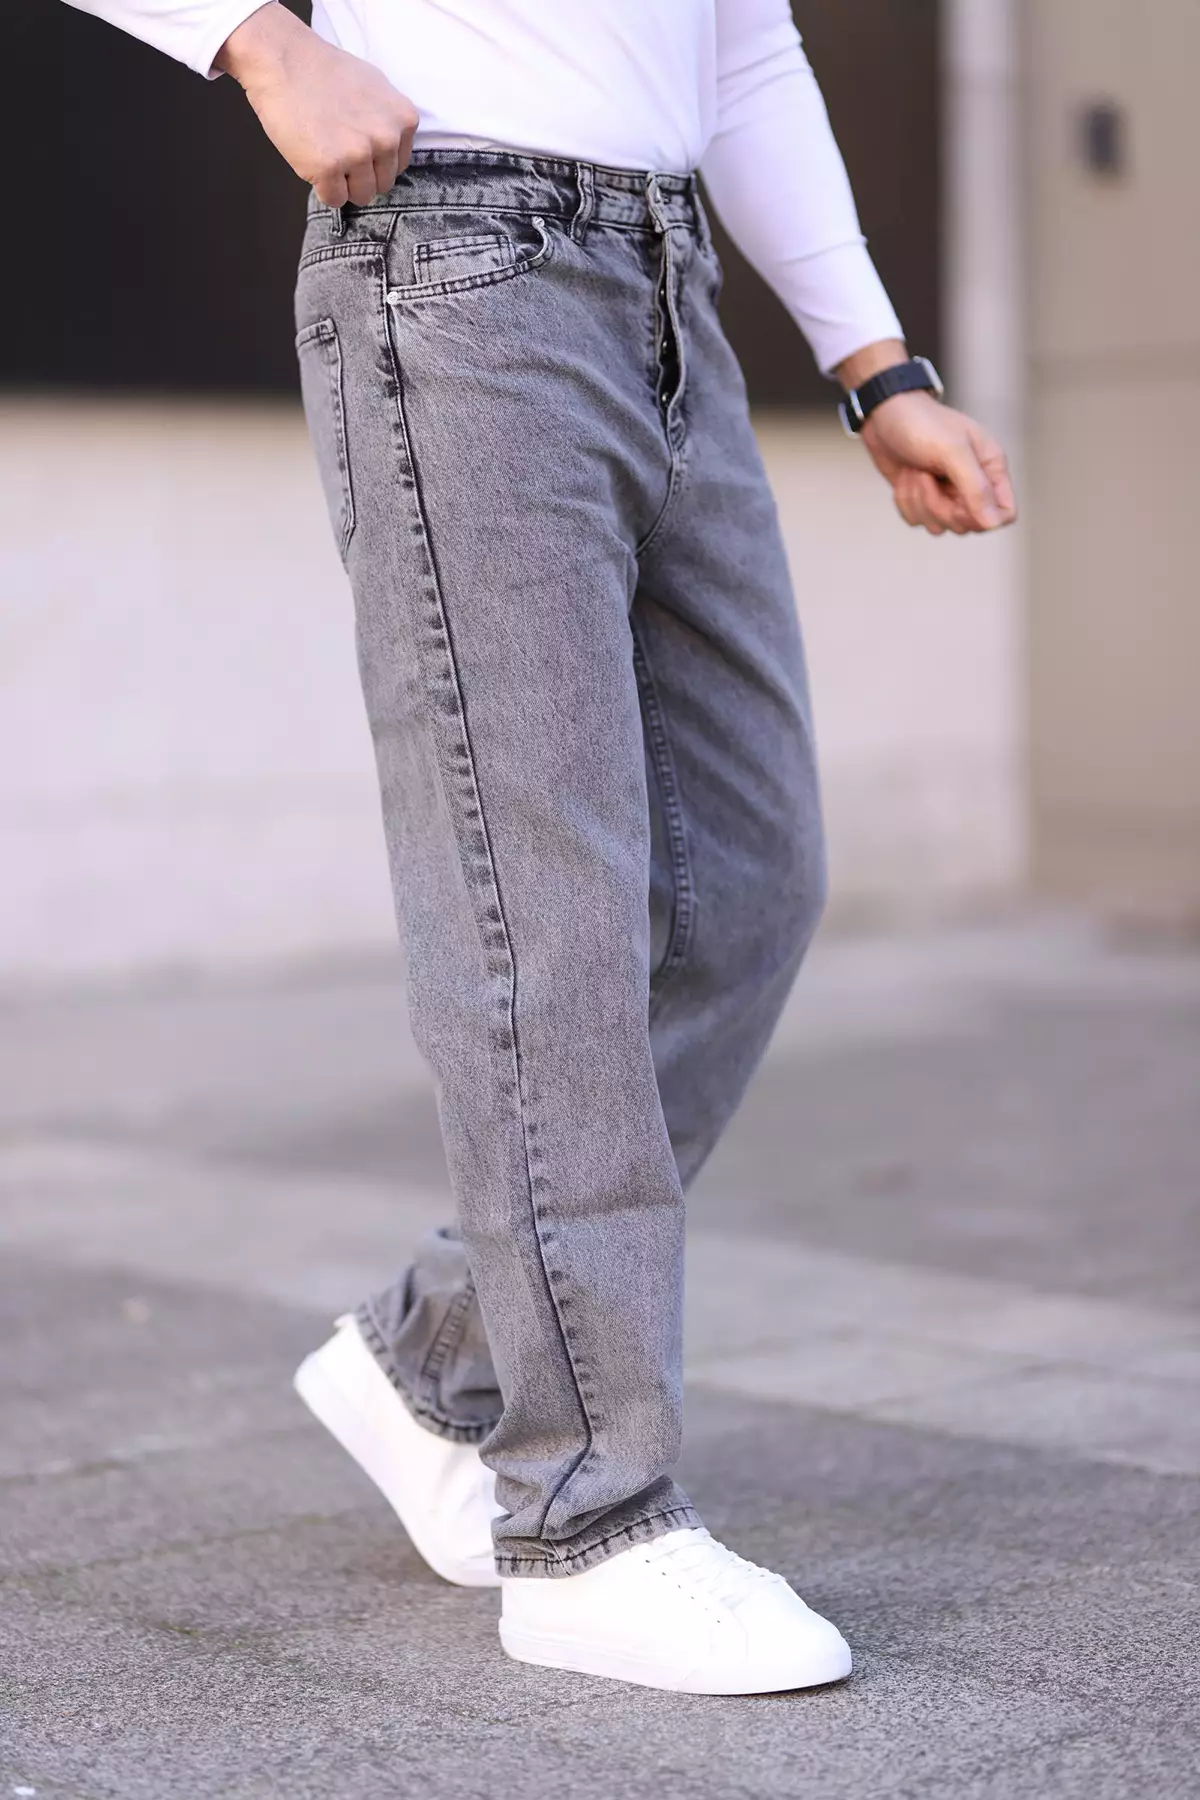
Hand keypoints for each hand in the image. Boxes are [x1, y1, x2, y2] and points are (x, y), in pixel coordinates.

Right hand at [216, 2, 418, 206]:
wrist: (282, 59)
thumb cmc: (323, 71)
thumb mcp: (375, 87)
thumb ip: (388, 121)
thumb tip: (393, 148)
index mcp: (403, 120)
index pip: (397, 164)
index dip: (373, 159)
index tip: (353, 141)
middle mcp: (386, 139)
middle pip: (382, 184)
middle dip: (360, 174)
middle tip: (336, 148)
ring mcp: (358, 155)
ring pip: (361, 195)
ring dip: (342, 183)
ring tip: (324, 151)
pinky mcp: (329, 168)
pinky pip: (334, 199)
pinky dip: (322, 187)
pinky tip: (312, 159)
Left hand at [862, 390, 1017, 535]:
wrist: (883, 413)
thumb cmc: (921, 423)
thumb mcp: (951, 450)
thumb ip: (975, 487)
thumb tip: (993, 524)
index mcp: (991, 467)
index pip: (1005, 514)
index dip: (984, 518)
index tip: (959, 501)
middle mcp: (973, 484)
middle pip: (968, 525)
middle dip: (941, 506)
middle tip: (927, 476)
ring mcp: (947, 493)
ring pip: (940, 526)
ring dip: (918, 501)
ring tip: (915, 470)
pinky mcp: (923, 498)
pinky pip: (917, 520)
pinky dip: (905, 501)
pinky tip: (905, 476)